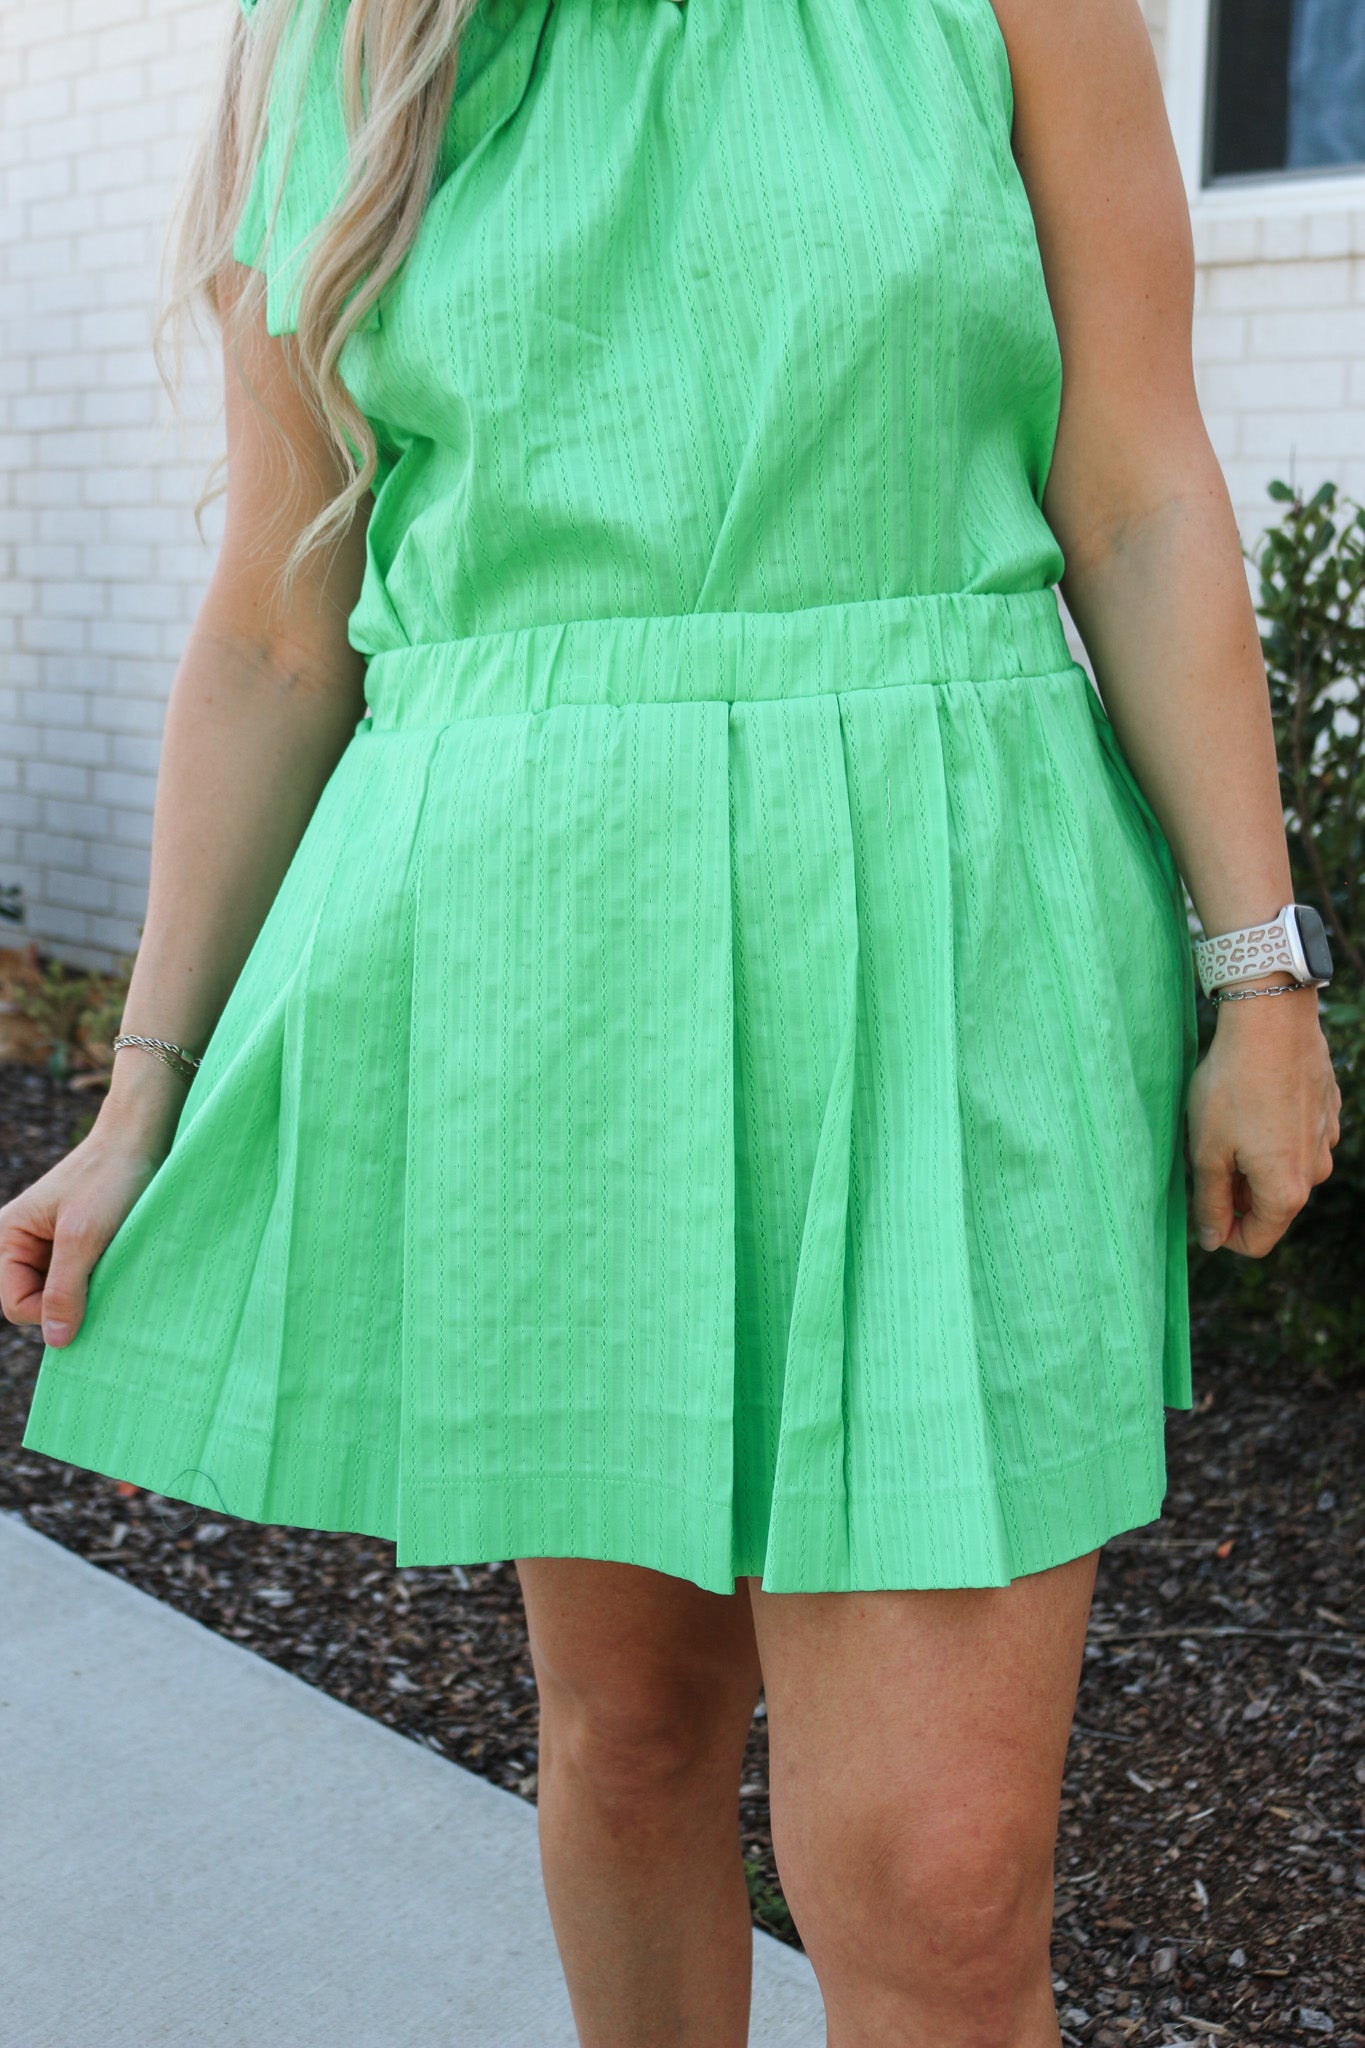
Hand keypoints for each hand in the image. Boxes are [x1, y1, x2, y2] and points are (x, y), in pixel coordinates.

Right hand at [0, 1093, 178, 1347]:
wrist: (140, 1138)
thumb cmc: (109, 1179)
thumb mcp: (84, 1237)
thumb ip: (64, 1289)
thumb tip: (55, 1341)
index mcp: (8, 1236)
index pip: (15, 1304)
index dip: (49, 1311)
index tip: (88, 1293)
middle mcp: (22, 1241)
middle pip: (36, 1301)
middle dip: (70, 1299)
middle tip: (104, 1277)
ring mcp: (50, 1242)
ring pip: (62, 1292)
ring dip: (89, 1289)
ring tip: (113, 1265)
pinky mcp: (78, 1241)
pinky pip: (81, 1277)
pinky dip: (100, 1277)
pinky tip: (119, 1262)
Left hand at [1185, 980, 1340, 1257]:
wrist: (1271, 1022)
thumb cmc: (1232, 1086)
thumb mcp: (1206, 1151)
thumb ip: (1210, 1203)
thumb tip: (1211, 1240)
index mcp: (1285, 1191)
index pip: (1256, 1241)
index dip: (1223, 1233)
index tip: (1201, 1206)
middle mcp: (1315, 1172)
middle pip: (1271, 1206)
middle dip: (1236, 1193)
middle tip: (1206, 1154)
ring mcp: (1326, 1141)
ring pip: (1284, 1171)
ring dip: (1253, 1162)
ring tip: (1226, 1124)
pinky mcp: (1327, 1112)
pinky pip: (1296, 1139)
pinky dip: (1272, 1134)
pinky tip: (1252, 1102)